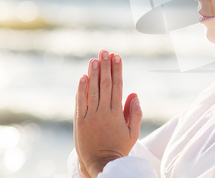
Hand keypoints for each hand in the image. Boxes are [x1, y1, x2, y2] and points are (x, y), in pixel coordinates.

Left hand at [74, 50, 141, 177]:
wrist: (101, 164)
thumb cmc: (119, 148)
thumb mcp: (133, 132)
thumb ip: (135, 112)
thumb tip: (134, 93)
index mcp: (117, 113)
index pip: (117, 86)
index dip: (117, 70)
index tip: (117, 57)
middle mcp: (103, 112)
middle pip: (105, 84)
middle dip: (105, 66)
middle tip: (105, 52)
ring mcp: (90, 116)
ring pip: (92, 90)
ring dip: (93, 73)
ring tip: (94, 59)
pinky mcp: (79, 121)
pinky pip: (80, 102)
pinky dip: (81, 89)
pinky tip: (83, 77)